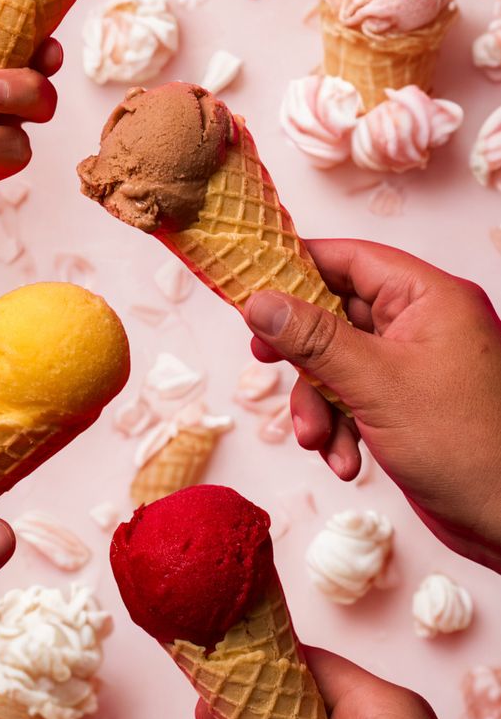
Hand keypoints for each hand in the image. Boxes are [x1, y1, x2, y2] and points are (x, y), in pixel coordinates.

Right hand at [240, 240, 500, 570]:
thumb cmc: (466, 446)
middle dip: (303, 356)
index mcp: (428, 298)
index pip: (351, 258)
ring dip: (317, 403)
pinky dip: (340, 428)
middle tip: (265, 361)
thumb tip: (260, 301)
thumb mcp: (376, 384)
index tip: (253, 282)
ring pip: (337, 364)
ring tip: (320, 439)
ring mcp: (413, 367)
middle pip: (335, 314)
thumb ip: (313, 339)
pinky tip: (347, 460)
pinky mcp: (405, 405)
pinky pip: (353, 399)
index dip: (297, 266)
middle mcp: (421, 325)